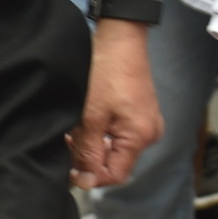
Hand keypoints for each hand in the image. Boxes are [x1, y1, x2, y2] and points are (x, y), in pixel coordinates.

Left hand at [67, 20, 161, 187]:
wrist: (120, 36)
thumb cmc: (106, 71)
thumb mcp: (89, 116)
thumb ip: (88, 152)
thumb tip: (86, 182)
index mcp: (140, 138)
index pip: (115, 175)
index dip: (90, 175)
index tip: (68, 167)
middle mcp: (149, 133)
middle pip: (114, 161)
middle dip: (89, 155)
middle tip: (68, 138)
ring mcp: (145, 121)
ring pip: (113, 146)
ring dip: (92, 141)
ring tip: (76, 124)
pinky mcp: (139, 111)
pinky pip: (118, 132)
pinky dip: (100, 129)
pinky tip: (86, 116)